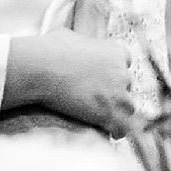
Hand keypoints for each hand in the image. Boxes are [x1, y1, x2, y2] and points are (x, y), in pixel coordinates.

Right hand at [5, 27, 140, 134]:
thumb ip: (78, 40)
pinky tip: (112, 134)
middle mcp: (122, 70)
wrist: (42, 68)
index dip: (113, 73)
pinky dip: (117, 131)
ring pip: (128, 107)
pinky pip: (122, 126)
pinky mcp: (109, 112)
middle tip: (100, 102)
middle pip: (126, 85)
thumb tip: (68, 40)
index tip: (103, 81)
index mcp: (116, 51)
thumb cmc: (49, 50)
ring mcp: (118, 92)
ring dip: (119, 113)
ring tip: (108, 121)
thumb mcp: (68, 36)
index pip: (124, 63)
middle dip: (115, 93)